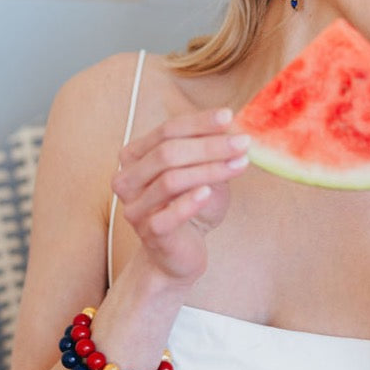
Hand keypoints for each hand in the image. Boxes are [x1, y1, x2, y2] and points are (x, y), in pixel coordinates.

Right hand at [111, 108, 248, 284]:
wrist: (179, 253)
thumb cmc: (189, 207)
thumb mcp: (200, 172)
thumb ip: (207, 151)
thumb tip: (232, 126)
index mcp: (135, 156)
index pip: (166, 130)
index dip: (199, 122)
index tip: (228, 117)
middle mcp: (127, 179)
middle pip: (167, 152)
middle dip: (209, 145)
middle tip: (242, 142)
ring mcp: (135, 207)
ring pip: (170, 180)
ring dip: (209, 170)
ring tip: (240, 164)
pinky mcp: (148, 232)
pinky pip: (167, 215)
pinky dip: (189, 201)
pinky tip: (209, 192)